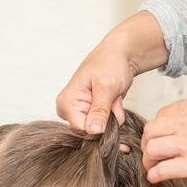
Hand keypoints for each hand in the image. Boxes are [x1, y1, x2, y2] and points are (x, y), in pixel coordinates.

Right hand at [56, 12, 166, 133]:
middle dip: (107, 119)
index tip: (111, 113)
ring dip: (112, 116)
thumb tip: (93, 131)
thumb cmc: (110, 63)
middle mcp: (70, 110)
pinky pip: (105, 125)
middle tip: (112, 99)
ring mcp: (81, 113)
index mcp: (66, 103)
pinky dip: (114, 115)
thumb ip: (100, 110)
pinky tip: (114, 100)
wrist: (120, 54)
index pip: (80, 129)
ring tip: (113, 97)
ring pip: (100, 130)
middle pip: (89, 132)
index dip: (98, 127)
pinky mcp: (91, 114)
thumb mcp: (106, 86)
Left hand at [141, 96, 186, 186]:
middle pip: (151, 131)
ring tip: (153, 166)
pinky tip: (157, 178)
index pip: (162, 114)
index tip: (160, 138)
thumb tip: (183, 128)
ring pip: (151, 150)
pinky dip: (154, 176)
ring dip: (149, 160)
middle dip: (148, 144)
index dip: (158, 129)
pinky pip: (159, 171)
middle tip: (152, 153)